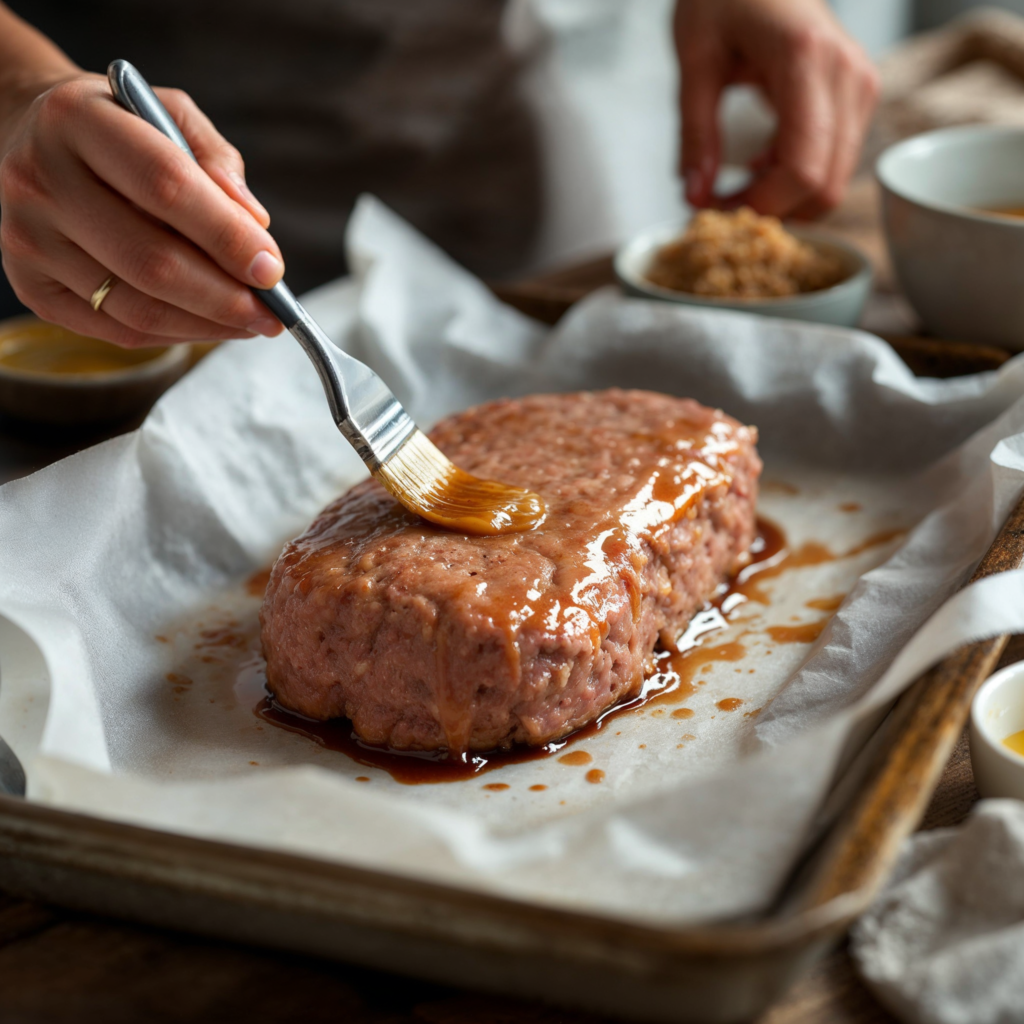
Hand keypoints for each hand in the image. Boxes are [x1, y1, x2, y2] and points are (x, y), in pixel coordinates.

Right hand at [0, 71, 284, 346]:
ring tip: (252, 322)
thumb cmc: (117, 126)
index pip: (166, 187)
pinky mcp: (32, 288)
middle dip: (227, 297)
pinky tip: (210, 325)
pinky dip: (178, 334)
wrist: (30, 136)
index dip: (228, 236)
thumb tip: (256, 224)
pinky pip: (120, 331)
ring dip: (209, 325)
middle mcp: (40, 181)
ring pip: (139, 307)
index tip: (273, 268)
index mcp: (74, 120)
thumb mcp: (168, 112)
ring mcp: (28, 240)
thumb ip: (215, 159)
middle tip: (273, 311)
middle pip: (152, 262)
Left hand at [675, 0, 879, 217]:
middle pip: (824, 186)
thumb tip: (694, 197)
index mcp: (807, 61)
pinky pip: (834, 161)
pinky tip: (760, 164)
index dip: (760, 205)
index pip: (801, 169)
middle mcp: (849, 76)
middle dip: (772, 210)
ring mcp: (861, 86)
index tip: (716, 208)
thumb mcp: (694, 59)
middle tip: (721, 205)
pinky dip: (796, 180)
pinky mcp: (859, 95)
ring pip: (833, 181)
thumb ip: (694, 133)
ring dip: (784, 199)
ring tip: (737, 184)